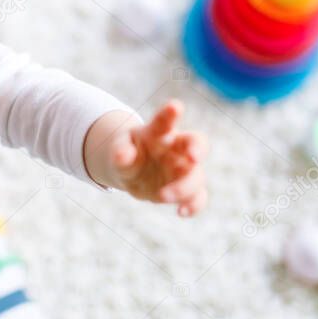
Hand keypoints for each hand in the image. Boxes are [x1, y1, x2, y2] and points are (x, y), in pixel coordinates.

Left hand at [113, 99, 208, 215]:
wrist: (131, 169)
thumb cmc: (128, 150)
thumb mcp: (119, 148)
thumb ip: (121, 151)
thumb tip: (122, 155)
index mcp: (159, 132)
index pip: (165, 120)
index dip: (171, 113)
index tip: (175, 106)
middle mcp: (177, 148)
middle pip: (196, 143)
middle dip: (198, 148)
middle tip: (193, 157)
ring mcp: (184, 168)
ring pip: (196, 175)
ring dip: (183, 187)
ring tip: (161, 196)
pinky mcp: (185, 189)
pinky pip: (198, 197)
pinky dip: (194, 205)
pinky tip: (181, 212)